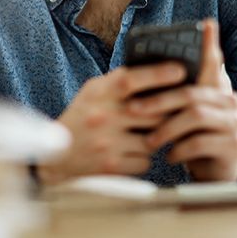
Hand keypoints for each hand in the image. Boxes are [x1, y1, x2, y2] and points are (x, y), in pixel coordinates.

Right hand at [40, 60, 190, 185]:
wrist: (56, 156)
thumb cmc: (82, 118)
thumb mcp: (93, 92)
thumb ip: (119, 82)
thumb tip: (159, 71)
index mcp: (97, 93)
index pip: (130, 79)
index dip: (157, 74)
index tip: (180, 71)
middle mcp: (102, 117)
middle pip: (152, 112)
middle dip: (166, 113)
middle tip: (173, 111)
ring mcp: (106, 143)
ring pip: (152, 139)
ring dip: (154, 138)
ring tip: (142, 134)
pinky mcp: (110, 166)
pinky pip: (144, 161)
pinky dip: (142, 157)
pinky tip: (130, 152)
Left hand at [132, 19, 236, 181]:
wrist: (216, 170)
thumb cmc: (192, 135)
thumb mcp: (181, 112)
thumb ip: (171, 90)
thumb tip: (142, 66)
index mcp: (216, 88)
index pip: (212, 62)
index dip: (209, 44)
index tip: (206, 24)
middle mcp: (229, 102)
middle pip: (190, 93)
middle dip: (158, 101)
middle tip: (133, 110)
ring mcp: (233, 124)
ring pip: (195, 116)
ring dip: (166, 128)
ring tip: (149, 140)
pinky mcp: (232, 147)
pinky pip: (200, 143)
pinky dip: (179, 149)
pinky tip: (168, 155)